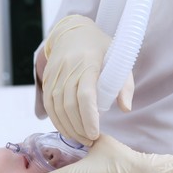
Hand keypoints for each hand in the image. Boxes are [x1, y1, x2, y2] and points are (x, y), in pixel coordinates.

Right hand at [42, 15, 133, 145]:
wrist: (72, 32)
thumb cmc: (100, 48)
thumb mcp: (118, 59)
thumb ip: (125, 84)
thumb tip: (126, 108)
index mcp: (88, 63)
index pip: (85, 96)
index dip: (89, 118)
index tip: (95, 134)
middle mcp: (68, 69)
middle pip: (69, 106)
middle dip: (79, 128)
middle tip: (90, 141)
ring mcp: (55, 74)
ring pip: (57, 108)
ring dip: (68, 128)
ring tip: (80, 138)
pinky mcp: (47, 79)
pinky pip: (48, 104)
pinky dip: (56, 120)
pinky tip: (67, 129)